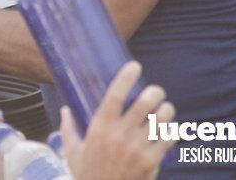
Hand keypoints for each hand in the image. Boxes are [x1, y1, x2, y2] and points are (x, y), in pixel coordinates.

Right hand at [60, 61, 175, 179]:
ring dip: (165, 111)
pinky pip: (168, 139)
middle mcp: (119, 135)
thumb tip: (64, 110)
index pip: (114, 96)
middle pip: (143, 104)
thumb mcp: (72, 151)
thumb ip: (68, 128)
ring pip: (160, 120)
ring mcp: (137, 149)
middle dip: (154, 92)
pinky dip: (171, 130)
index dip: (126, 78)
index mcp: (99, 128)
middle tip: (156, 91)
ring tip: (165, 109)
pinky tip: (169, 128)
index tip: (134, 66)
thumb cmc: (86, 174)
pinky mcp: (151, 162)